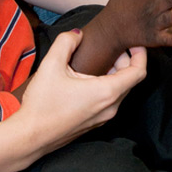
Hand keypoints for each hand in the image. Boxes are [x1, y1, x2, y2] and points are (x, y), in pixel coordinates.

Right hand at [17, 29, 146, 150]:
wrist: (31, 137)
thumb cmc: (42, 104)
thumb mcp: (51, 65)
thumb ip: (66, 42)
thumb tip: (78, 34)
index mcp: (107, 92)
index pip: (138, 72)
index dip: (141, 54)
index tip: (134, 42)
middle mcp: (111, 107)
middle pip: (130, 80)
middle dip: (124, 61)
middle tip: (110, 48)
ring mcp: (104, 118)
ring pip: (119, 91)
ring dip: (114, 74)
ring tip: (98, 61)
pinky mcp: (95, 123)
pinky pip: (110, 101)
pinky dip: (107, 86)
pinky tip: (87, 80)